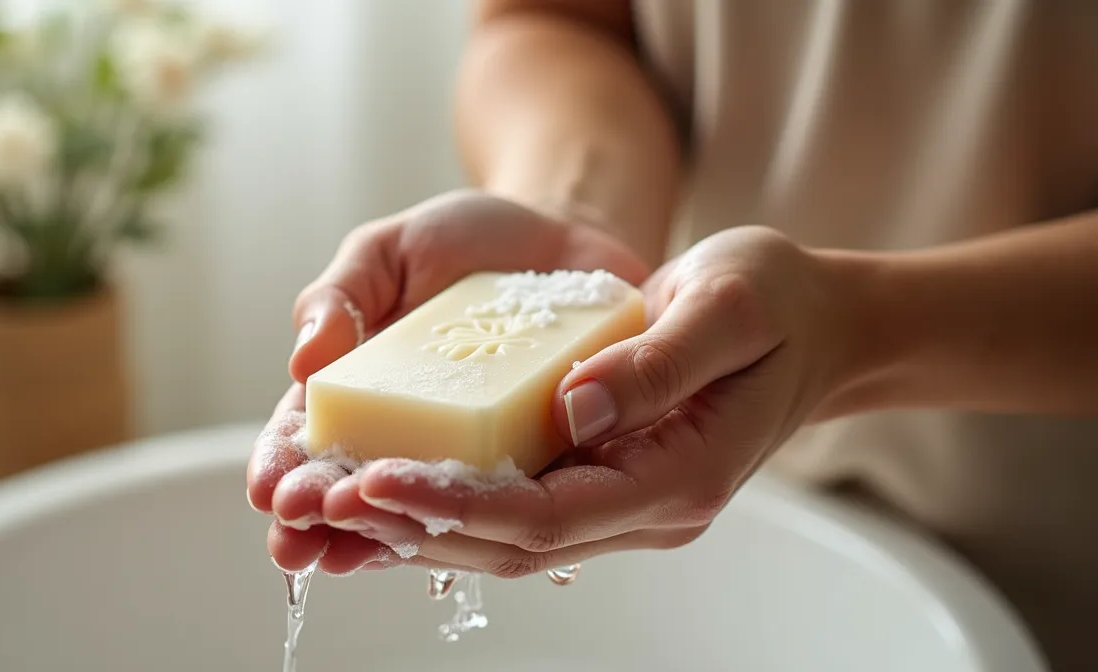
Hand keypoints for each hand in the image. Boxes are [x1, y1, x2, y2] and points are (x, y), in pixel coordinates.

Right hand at [246, 189, 651, 572]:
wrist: (564, 238)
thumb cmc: (467, 243)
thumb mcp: (390, 251)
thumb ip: (342, 295)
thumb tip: (302, 361)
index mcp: (358, 390)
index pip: (306, 440)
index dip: (282, 469)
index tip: (269, 490)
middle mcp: (407, 436)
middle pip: (351, 489)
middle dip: (319, 517)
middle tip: (297, 533)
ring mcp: (469, 456)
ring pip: (419, 512)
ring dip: (379, 535)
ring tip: (347, 552)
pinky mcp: (532, 461)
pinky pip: (501, 504)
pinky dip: (474, 528)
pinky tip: (447, 544)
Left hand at [324, 226, 863, 576]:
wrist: (812, 325)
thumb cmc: (776, 304)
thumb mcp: (729, 307)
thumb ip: (657, 363)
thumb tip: (572, 406)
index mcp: (680, 477)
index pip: (547, 518)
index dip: (455, 506)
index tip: (375, 481)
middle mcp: (647, 509)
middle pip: (511, 545)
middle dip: (413, 526)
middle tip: (321, 502)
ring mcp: (625, 503)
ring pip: (504, 539)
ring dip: (417, 527)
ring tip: (328, 509)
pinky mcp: (603, 481)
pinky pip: (515, 508)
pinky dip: (450, 504)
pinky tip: (388, 491)